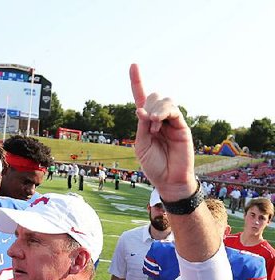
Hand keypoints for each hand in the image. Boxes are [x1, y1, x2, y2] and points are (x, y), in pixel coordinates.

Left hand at [130, 64, 195, 199]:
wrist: (168, 179)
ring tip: (153, 127)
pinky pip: (173, 111)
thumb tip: (141, 109)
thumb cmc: (153, 164)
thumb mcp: (141, 145)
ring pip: (164, 100)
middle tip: (146, 124)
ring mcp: (172, 121)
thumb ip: (141, 126)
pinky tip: (156, 122)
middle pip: (154, 96)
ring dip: (155, 110)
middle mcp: (160, 118)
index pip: (142, 98)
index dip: (137, 81)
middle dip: (147, 104)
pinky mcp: (182, 126)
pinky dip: (163, 113)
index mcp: (147, 122)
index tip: (133, 64)